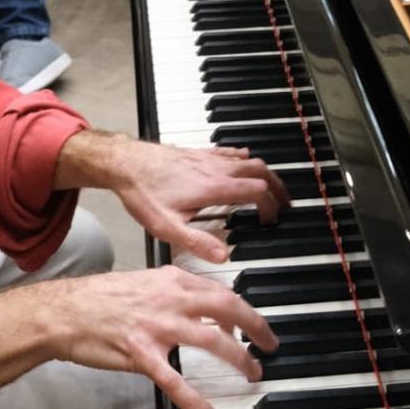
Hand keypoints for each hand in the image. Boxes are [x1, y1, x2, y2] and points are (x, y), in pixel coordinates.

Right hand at [47, 266, 276, 408]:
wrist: (65, 312)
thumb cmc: (102, 298)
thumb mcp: (146, 282)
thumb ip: (177, 291)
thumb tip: (204, 303)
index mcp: (173, 279)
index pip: (222, 291)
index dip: (244, 309)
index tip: (256, 324)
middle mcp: (170, 298)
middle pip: (227, 308)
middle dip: (256, 327)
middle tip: (270, 345)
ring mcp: (157, 326)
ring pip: (211, 340)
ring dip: (238, 359)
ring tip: (252, 374)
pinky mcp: (141, 353)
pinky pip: (174, 380)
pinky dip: (194, 400)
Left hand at [58, 129, 289, 263]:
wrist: (125, 162)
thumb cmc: (143, 193)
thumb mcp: (166, 227)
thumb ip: (196, 242)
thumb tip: (223, 256)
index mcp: (214, 187)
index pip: (257, 192)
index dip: (270, 206)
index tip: (271, 220)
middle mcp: (216, 169)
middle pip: (260, 172)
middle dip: (277, 188)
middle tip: (284, 203)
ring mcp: (208, 158)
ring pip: (248, 160)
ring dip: (264, 173)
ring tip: (271, 187)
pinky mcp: (198, 152)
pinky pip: (230, 152)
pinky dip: (244, 159)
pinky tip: (243, 160)